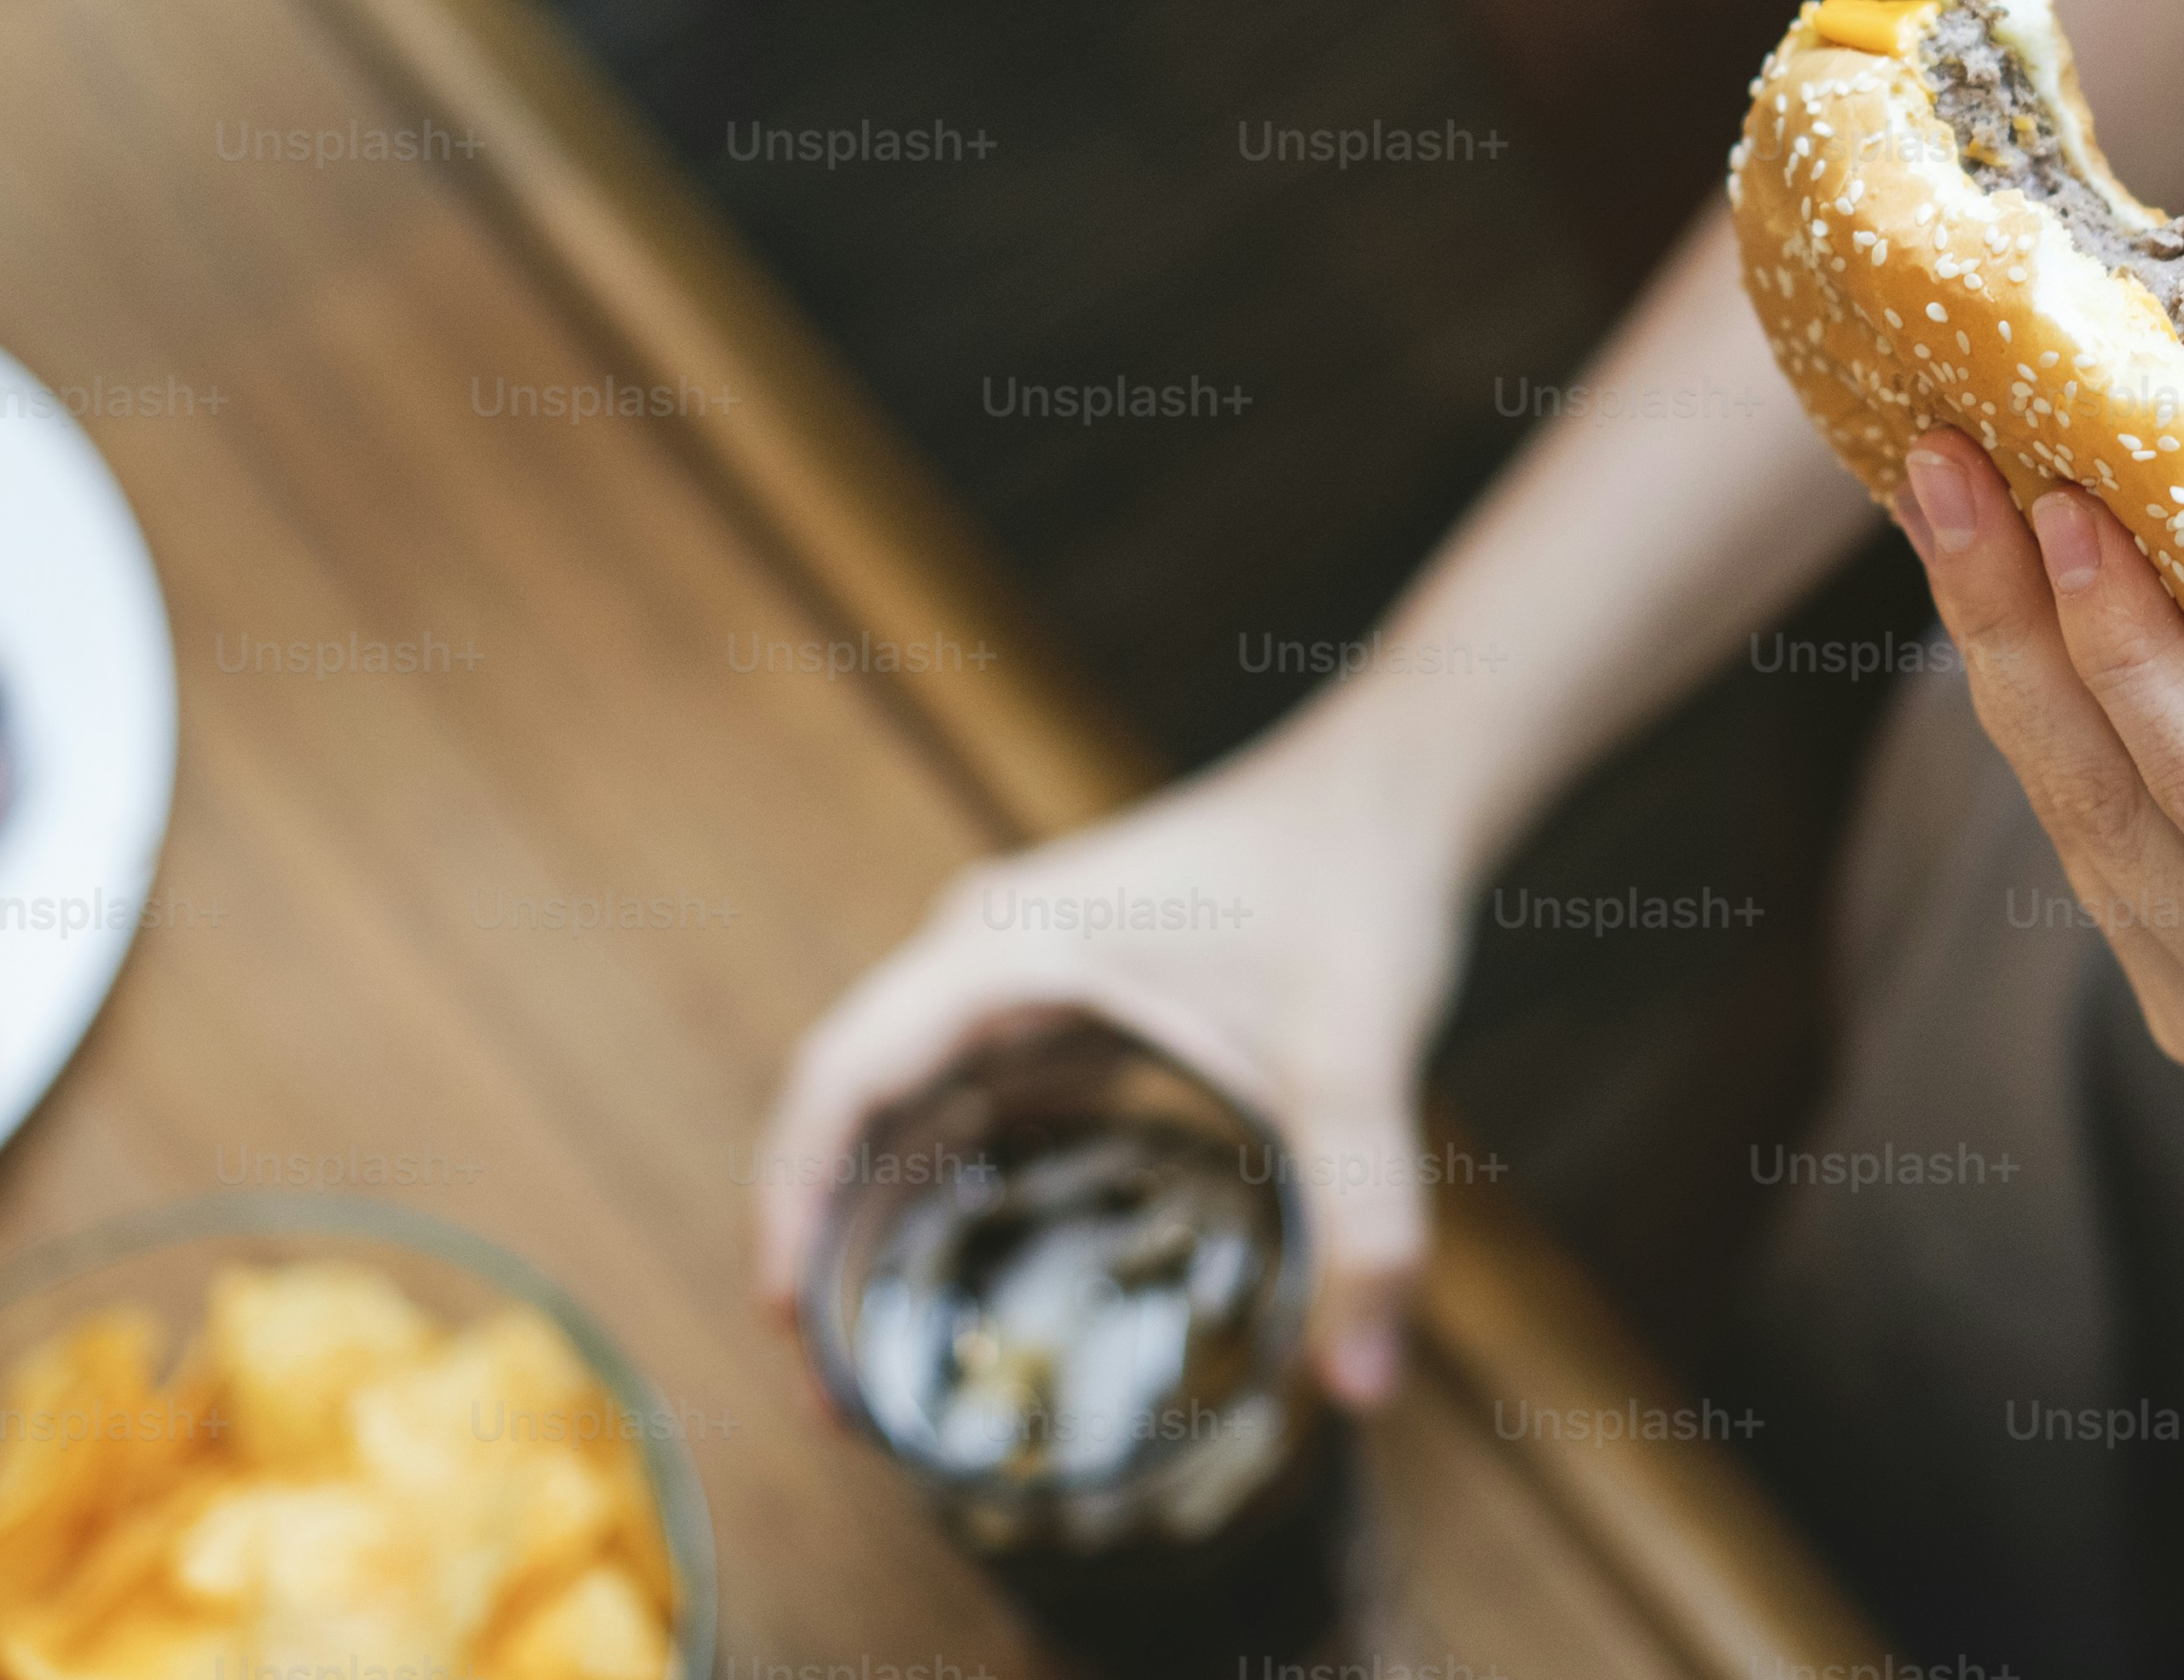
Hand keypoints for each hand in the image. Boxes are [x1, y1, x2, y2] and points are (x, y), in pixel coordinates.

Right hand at [751, 730, 1472, 1409]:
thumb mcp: (1356, 1055)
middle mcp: (989, 952)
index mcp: (1005, 948)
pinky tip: (985, 1270)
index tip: (785, 1321)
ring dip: (884, 1213)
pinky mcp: (1076, 990)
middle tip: (838, 1392)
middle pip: (855, 1102)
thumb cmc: (1356, 884)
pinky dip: (961, 1179)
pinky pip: (981, 1094)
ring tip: (884, 1357)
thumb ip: (1364, 1215)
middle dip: (826, 1238)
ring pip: (912, 1101)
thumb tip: (1363, 1386)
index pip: (845, 1076)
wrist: (1397, 791)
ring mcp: (1027, 967)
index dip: (793, 1198)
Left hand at [1890, 426, 2183, 1099]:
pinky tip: (2002, 585)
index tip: (2057, 496)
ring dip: (2008, 653)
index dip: (2126, 648)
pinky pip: (2094, 833)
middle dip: (2013, 624)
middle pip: (2111, 809)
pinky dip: (2053, 705)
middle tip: (1942, 464)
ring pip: (2079, 819)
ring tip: (1948, 496)